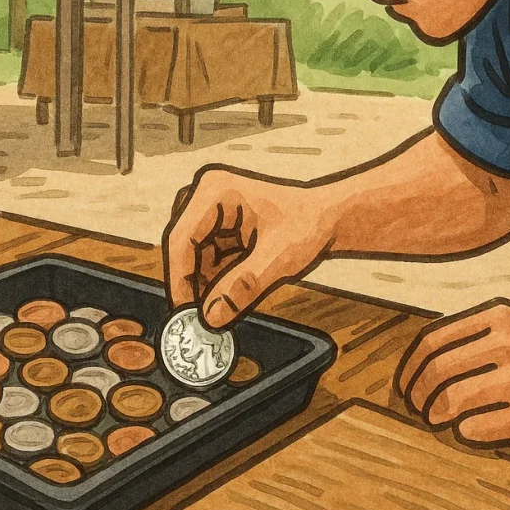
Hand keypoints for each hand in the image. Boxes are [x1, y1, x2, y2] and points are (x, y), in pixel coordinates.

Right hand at [163, 166, 334, 327]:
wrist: (328, 217)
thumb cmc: (310, 223)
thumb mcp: (279, 258)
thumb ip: (243, 287)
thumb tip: (210, 317)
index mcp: (215, 191)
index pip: (181, 239)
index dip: (180, 279)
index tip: (185, 313)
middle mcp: (207, 195)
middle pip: (183, 248)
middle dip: (193, 283)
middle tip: (200, 318)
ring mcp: (211, 210)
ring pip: (193, 257)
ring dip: (205, 284)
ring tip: (222, 309)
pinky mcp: (218, 225)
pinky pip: (206, 258)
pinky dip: (216, 279)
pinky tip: (231, 294)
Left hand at [396, 300, 509, 444]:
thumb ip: (476, 333)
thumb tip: (423, 358)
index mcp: (499, 316)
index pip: (433, 339)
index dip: (411, 366)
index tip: (405, 385)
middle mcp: (506, 342)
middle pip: (437, 370)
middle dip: (417, 394)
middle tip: (417, 409)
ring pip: (451, 400)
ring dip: (436, 414)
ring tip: (436, 421)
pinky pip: (477, 427)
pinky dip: (465, 432)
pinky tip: (469, 430)